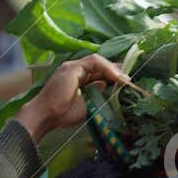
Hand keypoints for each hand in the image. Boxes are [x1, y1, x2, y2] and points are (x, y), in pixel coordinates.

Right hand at [16, 54, 132, 143]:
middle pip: (101, 65)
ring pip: (99, 61)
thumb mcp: (87, 104)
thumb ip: (96, 94)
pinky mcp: (72, 68)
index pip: (100, 72)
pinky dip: (107, 68)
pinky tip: (117, 77)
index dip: (114, 75)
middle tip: (131, 80)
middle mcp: (76, 69)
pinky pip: (94, 62)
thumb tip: (106, 87)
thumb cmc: (63, 114)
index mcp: (79, 78)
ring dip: (114, 70)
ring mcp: (73, 67)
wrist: (46, 115)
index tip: (127, 82)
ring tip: (126, 80)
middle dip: (117, 70)